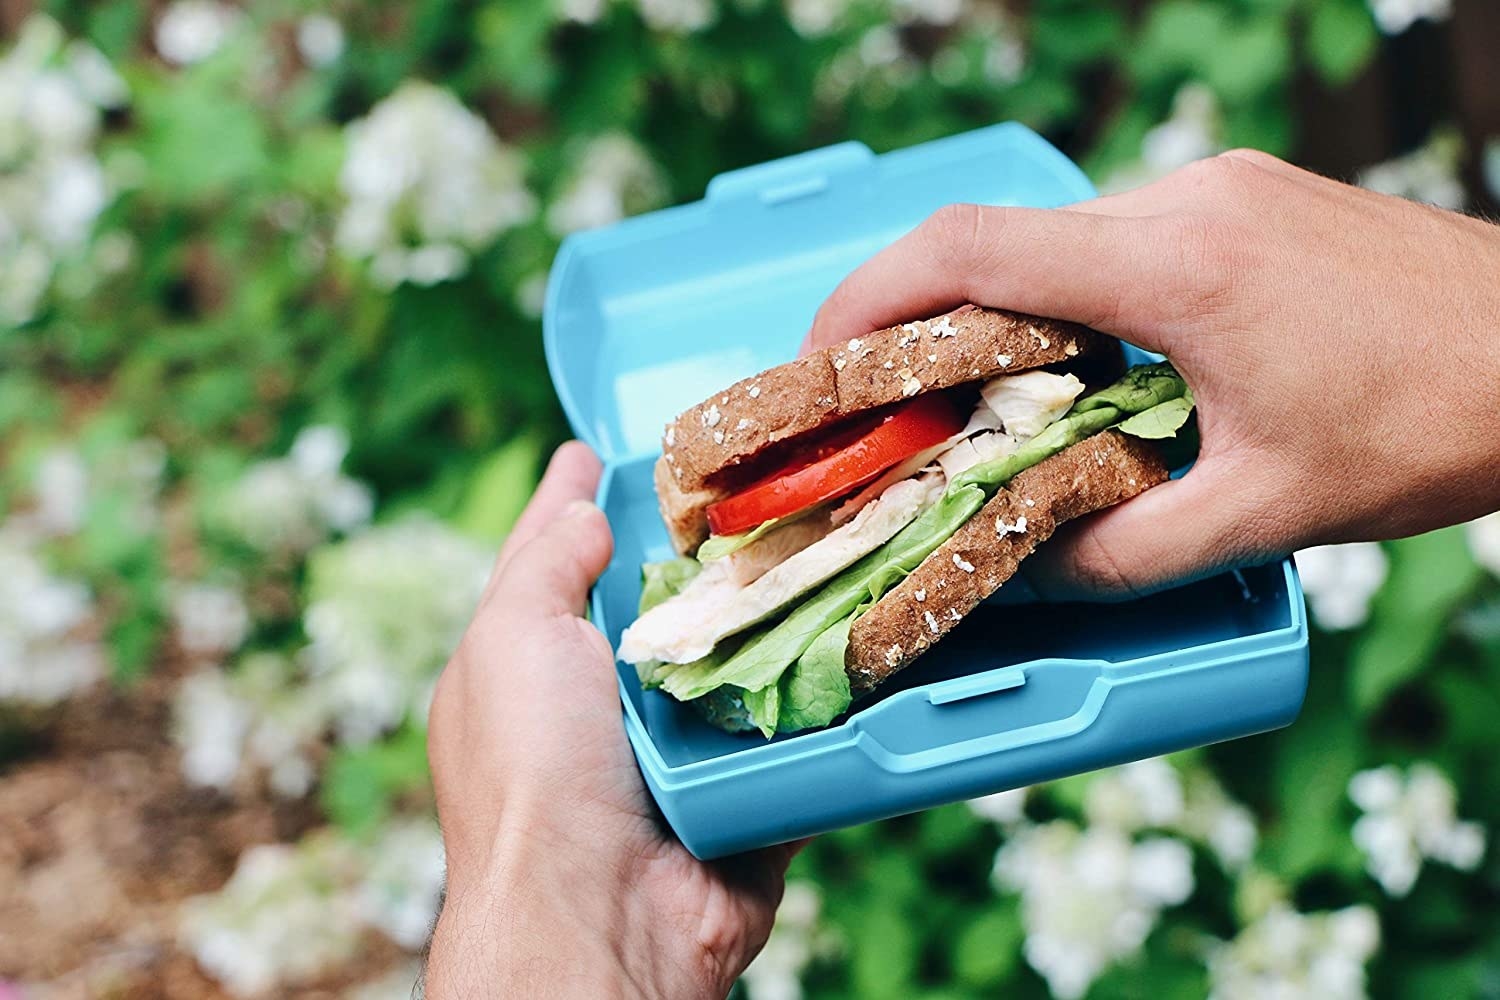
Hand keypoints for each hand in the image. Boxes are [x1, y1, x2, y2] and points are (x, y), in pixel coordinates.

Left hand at [425, 442, 799, 998]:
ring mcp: (676, 749)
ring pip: (733, 657)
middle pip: (654, 605)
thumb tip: (577, 503)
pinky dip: (821, 689)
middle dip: (695, 548)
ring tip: (822, 524)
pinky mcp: (745, 787)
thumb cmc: (535, 771)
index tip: (599, 448)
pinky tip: (861, 624)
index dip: (572, 503)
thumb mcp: (510, 641)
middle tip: (745, 476)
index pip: (553, 561)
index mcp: (528, 669)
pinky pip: (792, 724)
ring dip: (773, 609)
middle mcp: (601, 704)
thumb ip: (541, 564)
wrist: (601, 915)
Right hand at [804, 150, 1499, 598]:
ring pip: (1053, 238)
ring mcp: (1216, 188)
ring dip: (993, 311)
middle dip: (911, 314)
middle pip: (994, 237)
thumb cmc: (1435, 420)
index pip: (971, 248)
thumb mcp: (1266, 513)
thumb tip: (1023, 568)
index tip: (818, 362)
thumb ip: (1123, 549)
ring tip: (971, 403)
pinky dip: (1061, 298)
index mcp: (1178, 266)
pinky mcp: (1240, 199)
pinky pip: (1112, 239)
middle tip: (876, 402)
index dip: (867, 299)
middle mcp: (1185, 201)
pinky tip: (1073, 368)